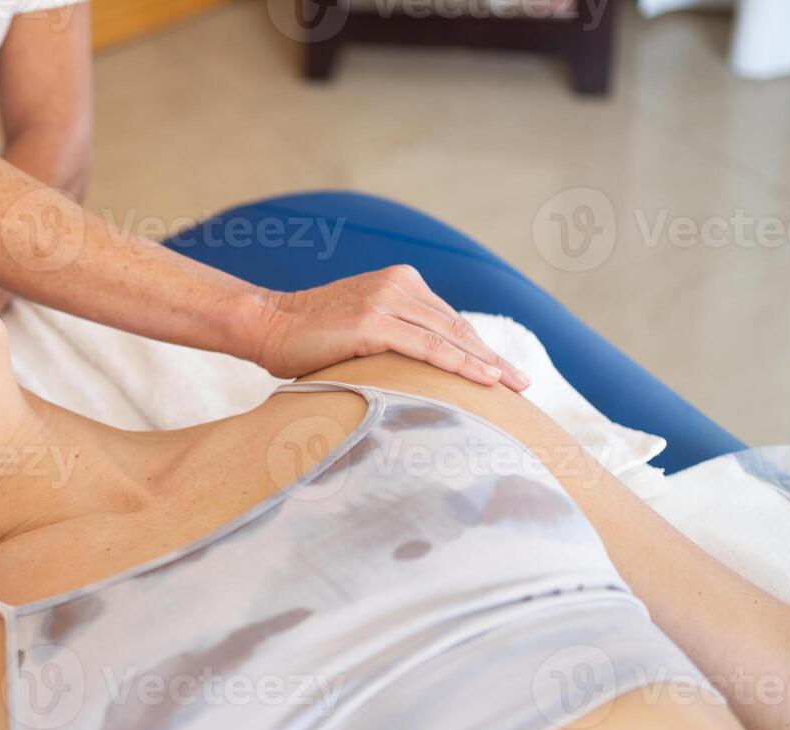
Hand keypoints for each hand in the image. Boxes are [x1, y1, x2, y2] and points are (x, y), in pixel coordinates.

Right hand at [249, 265, 528, 389]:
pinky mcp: (375, 322)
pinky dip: (460, 364)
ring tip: (513, 388)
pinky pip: (429, 347)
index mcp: (399, 281)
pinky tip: (484, 380)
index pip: (449, 319)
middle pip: (458, 327)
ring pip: (450, 336)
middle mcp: (399, 285)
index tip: (501, 371)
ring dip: (486, 364)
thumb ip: (390, 335)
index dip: (478, 347)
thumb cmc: (306, 337)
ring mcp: (387, 301)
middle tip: (523, 383)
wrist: (266, 325)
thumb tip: (416, 371)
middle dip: (492, 358)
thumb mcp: (358, 327)